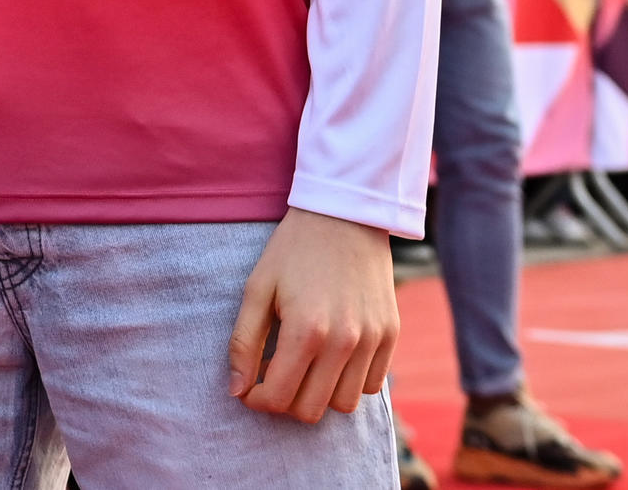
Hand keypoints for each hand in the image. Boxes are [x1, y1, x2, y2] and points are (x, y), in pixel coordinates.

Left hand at [227, 208, 396, 423]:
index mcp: (306, 331)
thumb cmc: (293, 250)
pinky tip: (331, 357)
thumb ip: (243, 342)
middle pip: (312, 410)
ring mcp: (373, 340)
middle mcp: (344, 342)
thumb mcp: (257, 288)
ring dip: (318, 394)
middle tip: (272, 377)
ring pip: (344, 404)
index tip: (248, 387)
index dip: (256, 400)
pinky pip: (371, 385)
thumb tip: (236, 389)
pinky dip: (349, 381)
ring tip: (302, 367)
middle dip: (285, 401)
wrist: (344, 215)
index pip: (279, 398)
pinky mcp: (391, 335)